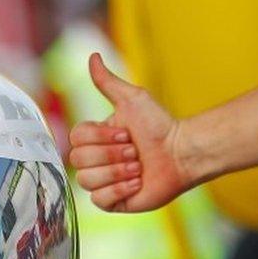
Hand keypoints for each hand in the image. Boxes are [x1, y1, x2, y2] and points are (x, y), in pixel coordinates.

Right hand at [68, 53, 194, 211]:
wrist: (182, 153)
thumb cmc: (159, 125)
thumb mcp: (132, 99)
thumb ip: (107, 81)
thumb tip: (92, 56)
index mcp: (93, 139)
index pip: (75, 139)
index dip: (101, 138)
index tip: (126, 133)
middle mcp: (94, 161)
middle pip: (80, 160)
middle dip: (112, 155)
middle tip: (135, 150)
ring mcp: (101, 183)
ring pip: (87, 181)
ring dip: (118, 172)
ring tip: (139, 167)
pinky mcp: (112, 202)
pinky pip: (99, 200)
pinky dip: (120, 190)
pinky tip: (137, 183)